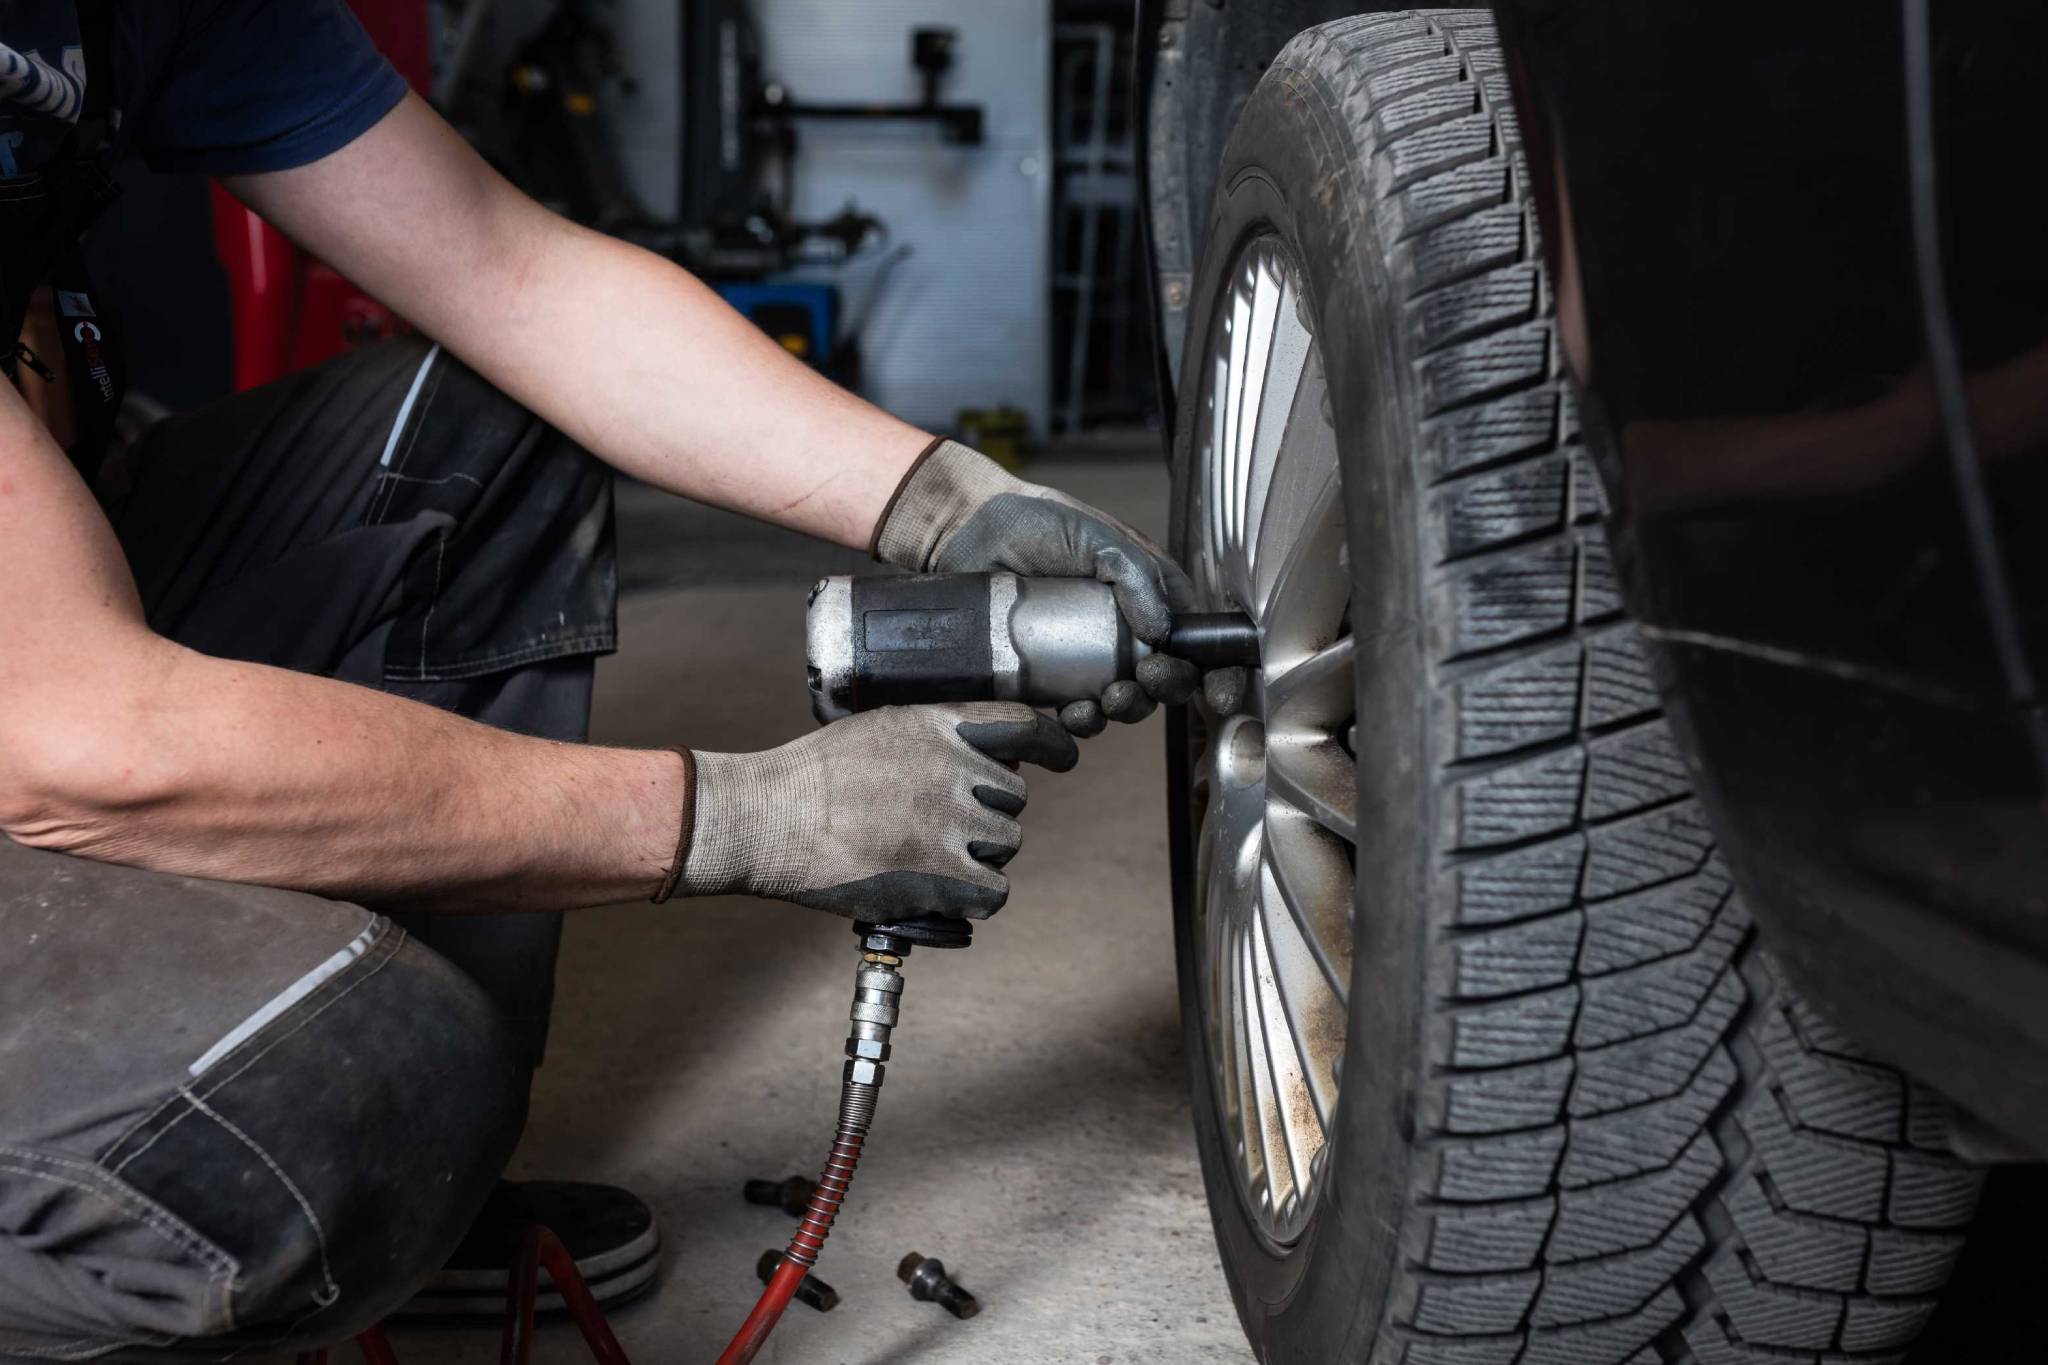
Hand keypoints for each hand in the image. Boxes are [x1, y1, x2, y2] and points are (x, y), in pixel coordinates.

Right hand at [676, 702, 1077, 919]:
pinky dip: (977, 899)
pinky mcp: (940, 873)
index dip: (1053, 743)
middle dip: (987, 815)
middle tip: (944, 831)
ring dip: (978, 857)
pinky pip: (995, 892)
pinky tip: (949, 895)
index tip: (1063, 757)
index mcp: (938, 727)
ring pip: (1005, 846)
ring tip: (928, 860)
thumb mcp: (876, 732)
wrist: (768, 818)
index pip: (1022, 726)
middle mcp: (954, 769)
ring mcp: (950, 822)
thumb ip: (929, 742)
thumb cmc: (810, 779)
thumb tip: (973, 764)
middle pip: (1013, 799)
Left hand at [872, 440, 1201, 734]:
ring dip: (1126, 709)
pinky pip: (1079, 713)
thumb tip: (1161, 630)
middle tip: (1145, 678)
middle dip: (1164, 688)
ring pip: (1126, 701)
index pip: (1195, 636)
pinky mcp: (1051, 679)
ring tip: (1107, 700)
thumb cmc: (1035, 523)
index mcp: (1148, 593)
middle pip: (1167, 676)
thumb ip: (1136, 574)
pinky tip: (1074, 713)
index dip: (1215, 671)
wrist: (968, 536)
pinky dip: (1084, 721)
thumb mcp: (1096, 537)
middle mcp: (1125, 628)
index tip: (1217, 695)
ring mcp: (1089, 657)